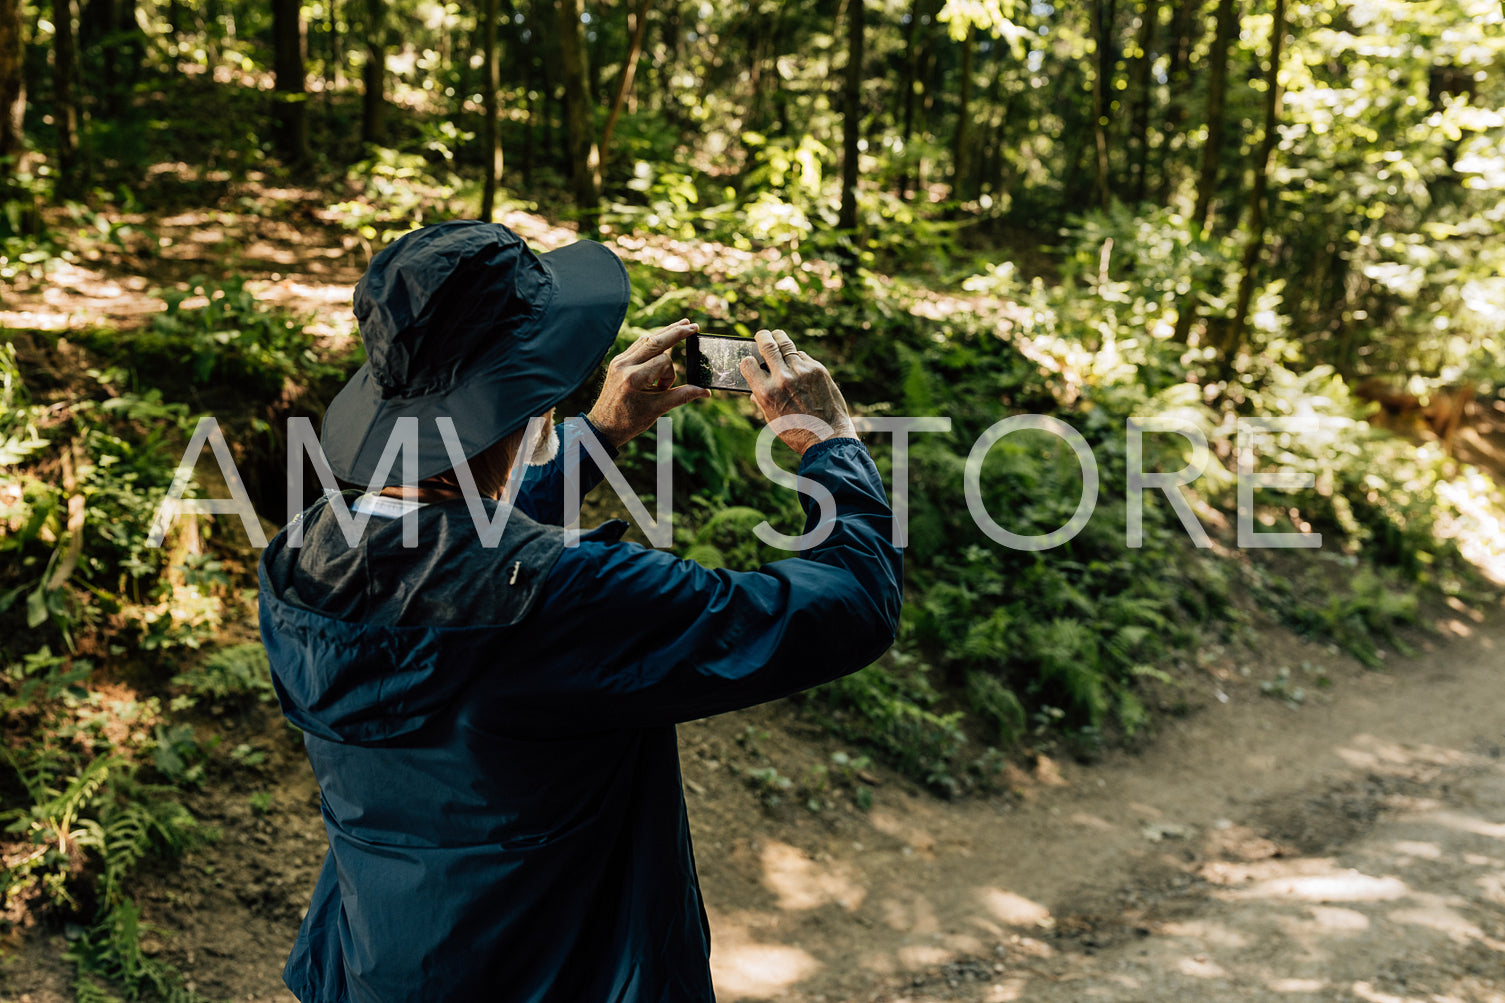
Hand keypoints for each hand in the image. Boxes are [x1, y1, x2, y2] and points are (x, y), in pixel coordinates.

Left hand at [587, 319, 710, 447]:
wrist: (603, 426)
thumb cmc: (630, 421)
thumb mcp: (658, 409)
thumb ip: (682, 396)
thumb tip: (705, 392)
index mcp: (634, 377)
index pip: (663, 361)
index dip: (670, 375)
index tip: (664, 390)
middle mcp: (624, 365)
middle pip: (655, 341)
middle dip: (675, 332)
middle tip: (692, 325)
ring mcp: (619, 361)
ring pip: (646, 340)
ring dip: (664, 334)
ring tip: (682, 326)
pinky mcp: (617, 361)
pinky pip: (637, 346)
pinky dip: (652, 343)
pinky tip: (663, 338)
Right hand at [739, 329, 858, 455]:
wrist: (828, 437)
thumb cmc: (797, 432)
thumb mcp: (772, 419)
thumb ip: (761, 400)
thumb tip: (754, 388)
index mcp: (766, 393)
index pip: (748, 364)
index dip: (748, 361)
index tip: (751, 361)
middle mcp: (782, 379)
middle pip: (768, 345)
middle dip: (762, 337)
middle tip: (762, 335)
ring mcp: (802, 372)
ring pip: (786, 345)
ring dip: (779, 339)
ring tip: (776, 336)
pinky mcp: (818, 369)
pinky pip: (803, 356)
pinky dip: (798, 358)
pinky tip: (797, 364)